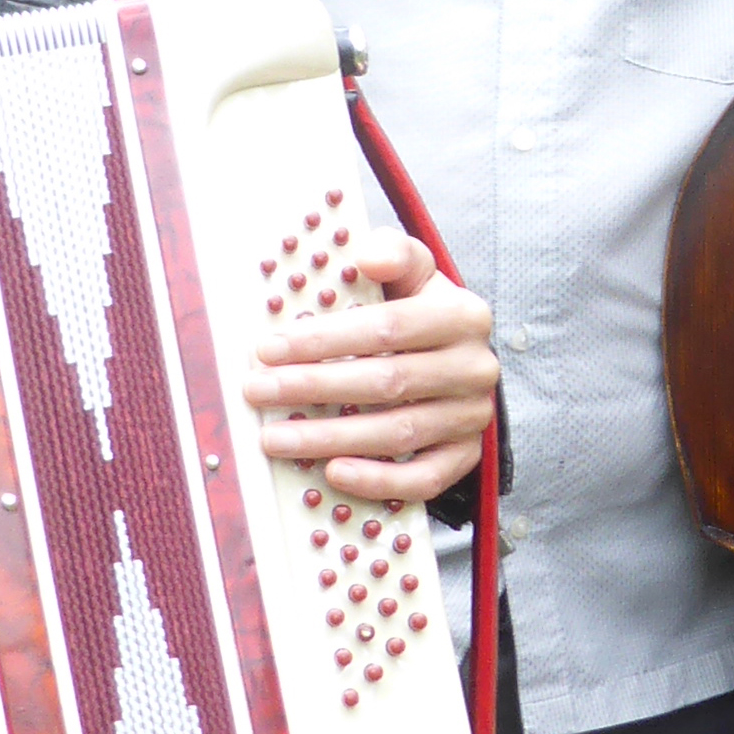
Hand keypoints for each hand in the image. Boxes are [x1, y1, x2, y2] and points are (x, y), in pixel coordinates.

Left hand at [242, 226, 496, 504]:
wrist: (460, 361)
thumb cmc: (420, 314)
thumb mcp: (414, 274)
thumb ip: (394, 253)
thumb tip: (367, 256)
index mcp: (462, 315)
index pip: (387, 328)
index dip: (324, 339)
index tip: (269, 348)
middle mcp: (474, 367)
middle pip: (386, 381)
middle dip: (313, 388)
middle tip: (258, 391)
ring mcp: (472, 416)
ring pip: (397, 433)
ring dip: (330, 438)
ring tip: (275, 438)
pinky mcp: (467, 456)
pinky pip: (424, 478)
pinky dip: (378, 479)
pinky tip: (333, 472)